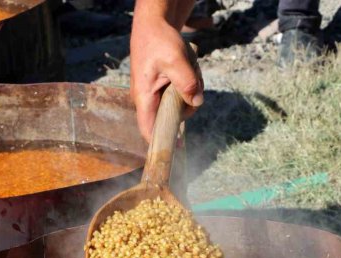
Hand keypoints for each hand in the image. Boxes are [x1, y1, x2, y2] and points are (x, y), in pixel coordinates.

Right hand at [130, 13, 203, 141]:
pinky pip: (180, 97)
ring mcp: (155, 96)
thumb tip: (196, 102)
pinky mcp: (162, 90)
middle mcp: (147, 100)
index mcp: (144, 97)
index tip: (178, 149)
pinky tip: (187, 71)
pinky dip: (188, 87)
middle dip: (187, 106)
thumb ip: (186, 83)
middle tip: (193, 84)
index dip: (162, 143)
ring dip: (190, 93)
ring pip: (179, 107)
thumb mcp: (176, 60)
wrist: (153, 25)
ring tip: (189, 71)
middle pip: (172, 119)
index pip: (148, 130)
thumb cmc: (159, 41)